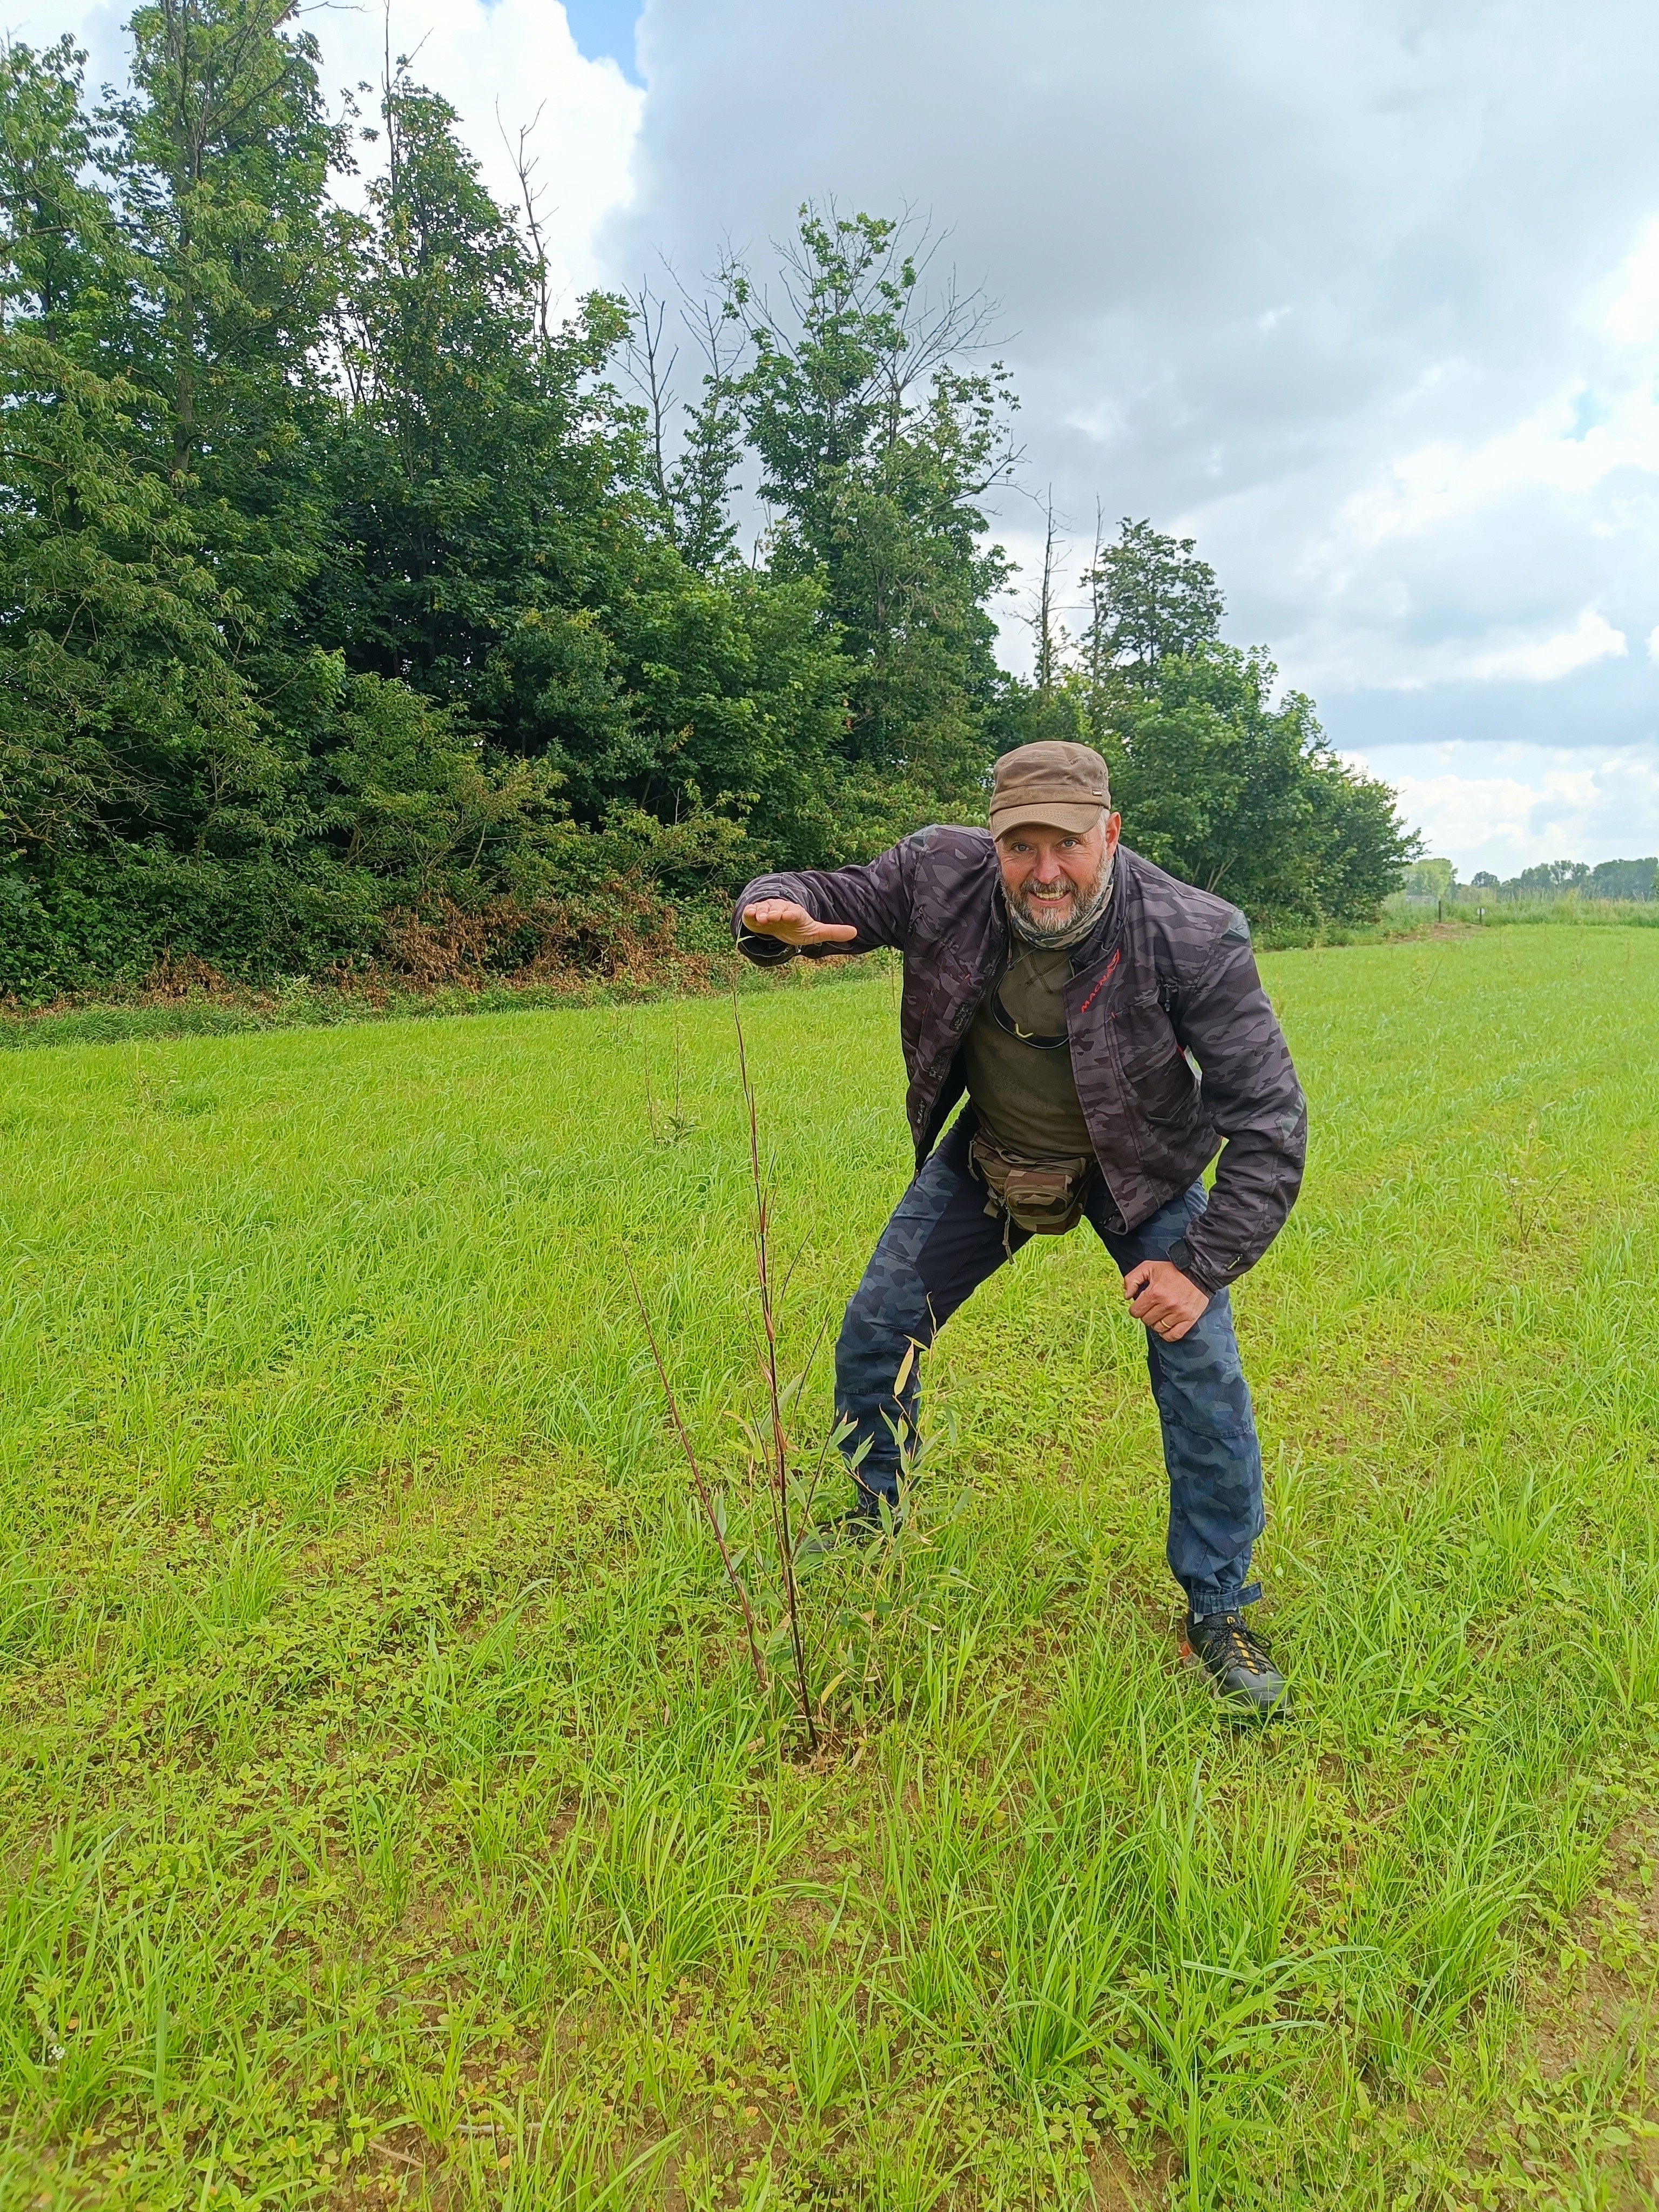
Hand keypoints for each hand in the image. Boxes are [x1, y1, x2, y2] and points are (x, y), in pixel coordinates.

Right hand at [741, 897, 857, 946]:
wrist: (778, 924)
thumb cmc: (797, 928)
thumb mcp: (815, 932)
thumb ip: (833, 932)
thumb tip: (855, 933)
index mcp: (795, 913)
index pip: (795, 913)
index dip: (792, 914)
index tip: (790, 916)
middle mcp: (781, 910)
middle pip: (778, 909)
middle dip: (775, 913)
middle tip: (773, 917)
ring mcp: (767, 911)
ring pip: (764, 910)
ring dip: (762, 913)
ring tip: (762, 918)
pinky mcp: (755, 915)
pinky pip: (751, 912)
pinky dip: (750, 912)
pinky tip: (748, 913)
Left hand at [1124, 1259, 1208, 1342]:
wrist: (1198, 1272)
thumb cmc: (1172, 1270)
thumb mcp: (1148, 1267)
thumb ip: (1132, 1279)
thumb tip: (1126, 1296)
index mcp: (1155, 1292)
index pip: (1135, 1312)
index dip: (1136, 1308)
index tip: (1141, 1304)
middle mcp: (1167, 1304)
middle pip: (1146, 1321)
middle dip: (1146, 1314)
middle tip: (1152, 1307)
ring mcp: (1179, 1313)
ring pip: (1158, 1328)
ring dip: (1157, 1323)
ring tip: (1161, 1313)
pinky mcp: (1189, 1319)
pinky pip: (1173, 1335)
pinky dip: (1167, 1334)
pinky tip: (1166, 1326)